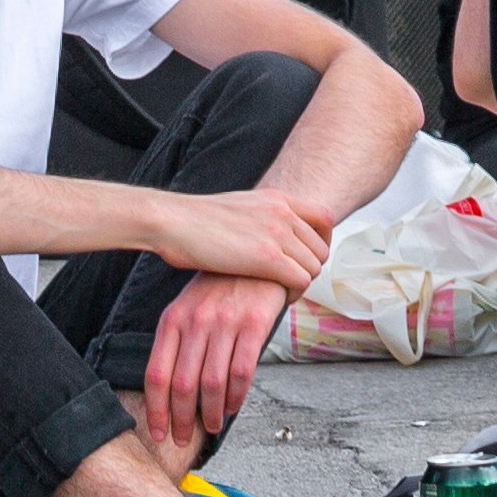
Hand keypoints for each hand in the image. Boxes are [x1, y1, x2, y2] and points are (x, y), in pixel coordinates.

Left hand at [138, 266, 290, 449]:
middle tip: (183, 439)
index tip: (158, 433)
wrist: (257, 253)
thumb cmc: (220, 287)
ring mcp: (224, 321)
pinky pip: (241, 372)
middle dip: (180, 420)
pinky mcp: (253, 323)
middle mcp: (195, 321)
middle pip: (182, 385)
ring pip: (212, 383)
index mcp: (172, 319)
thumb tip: (171, 392)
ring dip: (211, 414)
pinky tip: (234, 406)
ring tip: (211, 425)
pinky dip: (236, 397)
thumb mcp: (188, 306)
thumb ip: (178, 342)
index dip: (155, 410)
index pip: (156, 374)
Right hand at [142, 181, 337, 298]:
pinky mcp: (268, 258)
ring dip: (301, 283)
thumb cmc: (194, 221)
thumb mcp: (238, 208)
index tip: (307, 257)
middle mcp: (283, 212)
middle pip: (321, 247)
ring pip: (314, 266)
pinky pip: (301, 280)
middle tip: (290, 282)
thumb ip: (259, 217)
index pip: (324, 217)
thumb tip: (266, 235)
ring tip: (282, 291)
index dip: (322, 241)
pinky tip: (277, 298)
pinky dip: (294, 293)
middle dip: (309, 268)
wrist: (172, 221)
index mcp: (277, 197)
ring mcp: (277, 233)